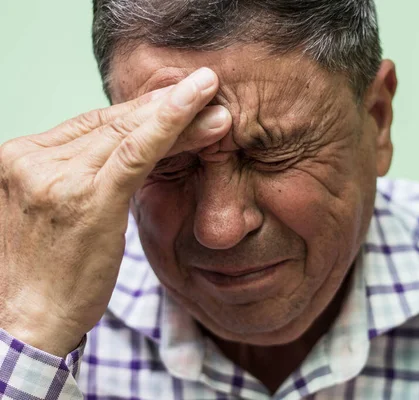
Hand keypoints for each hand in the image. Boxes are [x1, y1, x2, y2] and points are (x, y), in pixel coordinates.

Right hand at [0, 68, 230, 356]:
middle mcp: (32, 159)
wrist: (26, 323)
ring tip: (211, 94)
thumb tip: (127, 154)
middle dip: (162, 104)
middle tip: (203, 86)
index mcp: (21, 158)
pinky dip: (170, 127)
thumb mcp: (58, 213)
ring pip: (129, 132)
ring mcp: (55, 175)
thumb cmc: (46, 274)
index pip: (91, 124)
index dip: (138, 111)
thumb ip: (80, 177)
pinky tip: (198, 107)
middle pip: (110, 121)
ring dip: (177, 112)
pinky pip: (137, 152)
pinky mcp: (86, 198)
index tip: (175, 100)